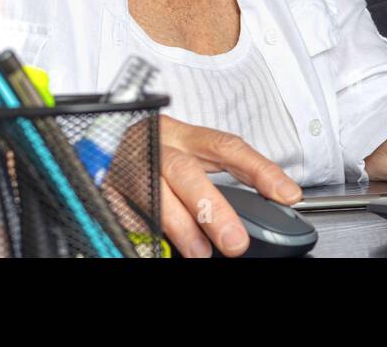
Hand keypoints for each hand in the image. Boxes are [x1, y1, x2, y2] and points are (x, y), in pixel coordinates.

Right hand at [106, 115, 300, 257]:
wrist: (99, 145)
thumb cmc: (156, 153)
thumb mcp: (191, 154)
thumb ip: (223, 175)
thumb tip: (268, 202)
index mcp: (185, 134)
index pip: (227, 146)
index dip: (259, 169)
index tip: (287, 194)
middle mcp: (157, 146)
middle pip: (185, 172)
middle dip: (213, 209)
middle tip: (235, 242)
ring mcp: (130, 167)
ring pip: (155, 194)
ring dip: (181, 228)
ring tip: (201, 252)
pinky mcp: (108, 188)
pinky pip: (129, 212)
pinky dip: (148, 233)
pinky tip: (163, 248)